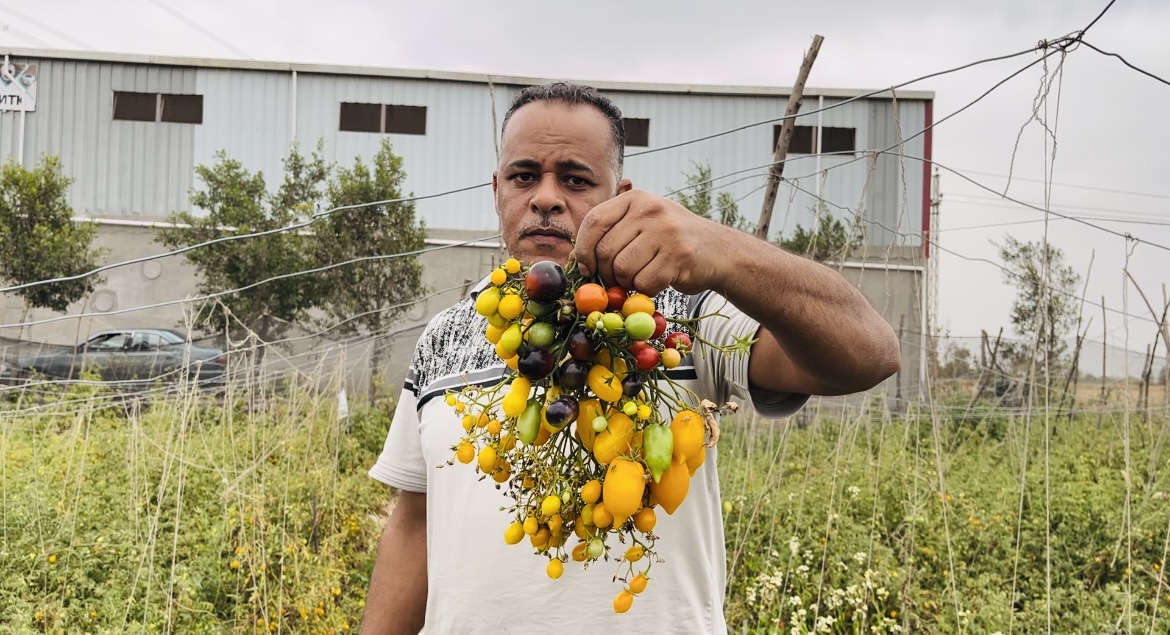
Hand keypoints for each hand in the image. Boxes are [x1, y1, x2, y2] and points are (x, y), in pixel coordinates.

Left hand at [571, 190, 729, 295]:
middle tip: (618, 279)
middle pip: (605, 251)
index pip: (594, 221)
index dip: (583, 248)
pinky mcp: (678, 256)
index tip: (585, 267)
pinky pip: (644, 283)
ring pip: (623, 270)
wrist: (718, 251)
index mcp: (635, 199)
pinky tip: (659, 280)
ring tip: (641, 276)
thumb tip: (574, 258)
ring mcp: (665, 232)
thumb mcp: (641, 224)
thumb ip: (610, 233)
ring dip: (627, 283)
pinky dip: (646, 290)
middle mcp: (649, 210)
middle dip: (606, 273)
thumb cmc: (670, 241)